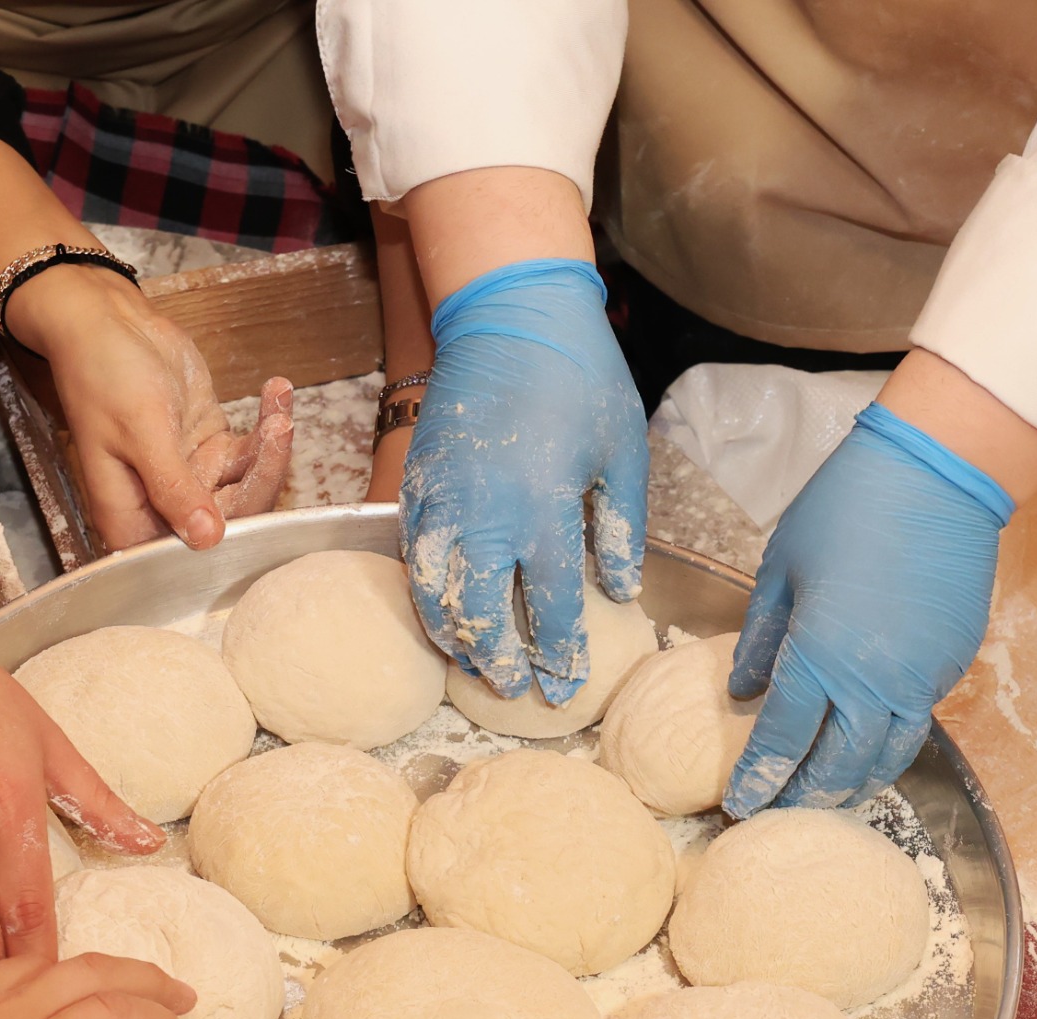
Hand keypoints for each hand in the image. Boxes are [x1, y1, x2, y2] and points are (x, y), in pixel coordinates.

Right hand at [15, 266, 293, 552]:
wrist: (105, 323)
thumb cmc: (103, 374)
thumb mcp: (140, 431)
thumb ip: (174, 487)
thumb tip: (207, 539)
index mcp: (134, 519)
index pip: (195, 543)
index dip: (235, 524)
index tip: (258, 479)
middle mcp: (164, 506)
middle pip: (232, 515)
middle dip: (262, 472)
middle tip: (278, 427)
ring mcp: (191, 476)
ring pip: (247, 482)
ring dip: (270, 444)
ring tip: (278, 401)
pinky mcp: (210, 446)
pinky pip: (249, 450)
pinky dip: (267, 422)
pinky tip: (276, 392)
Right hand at [401, 259, 646, 702]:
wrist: (508, 313)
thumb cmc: (578, 375)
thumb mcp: (624, 451)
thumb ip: (621, 528)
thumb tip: (620, 589)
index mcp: (545, 514)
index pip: (551, 611)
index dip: (558, 656)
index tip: (564, 687)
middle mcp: (486, 519)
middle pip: (481, 617)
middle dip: (498, 663)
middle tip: (516, 687)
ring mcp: (442, 503)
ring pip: (434, 595)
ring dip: (454, 636)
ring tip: (474, 661)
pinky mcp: (416, 485)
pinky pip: (412, 557)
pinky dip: (426, 592)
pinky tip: (445, 607)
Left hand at [723, 404, 1013, 813]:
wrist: (940, 474)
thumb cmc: (847, 508)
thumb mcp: (781, 568)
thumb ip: (761, 637)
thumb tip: (742, 689)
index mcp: (821, 657)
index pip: (784, 739)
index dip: (761, 776)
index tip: (740, 801)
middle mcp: (875, 683)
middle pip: (839, 764)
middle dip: (805, 795)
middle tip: (779, 811)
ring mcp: (923, 678)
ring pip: (888, 755)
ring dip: (855, 782)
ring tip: (827, 794)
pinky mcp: (954, 664)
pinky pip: (918, 721)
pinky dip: (890, 745)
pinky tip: (870, 746)